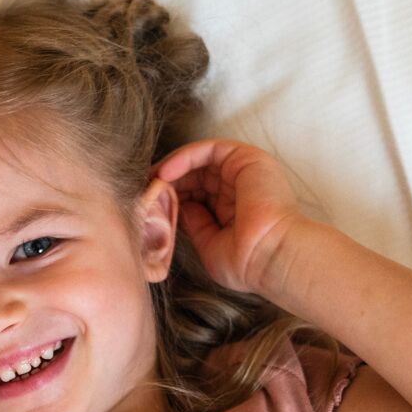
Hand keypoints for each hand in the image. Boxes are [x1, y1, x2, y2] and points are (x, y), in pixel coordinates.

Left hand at [153, 138, 304, 295]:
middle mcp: (238, 186)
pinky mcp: (247, 158)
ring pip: (199, 160)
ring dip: (171, 169)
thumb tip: (176, 210)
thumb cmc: (245, 262)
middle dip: (166, 181)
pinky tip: (165, 173)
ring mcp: (244, 171)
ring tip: (150, 182)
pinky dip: (184, 157)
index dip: (170, 196)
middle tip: (141, 190)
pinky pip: (209, 149)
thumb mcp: (208, 244)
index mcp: (232, 207)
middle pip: (194, 174)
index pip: (195, 193)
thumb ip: (193, 224)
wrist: (269, 257)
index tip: (146, 205)